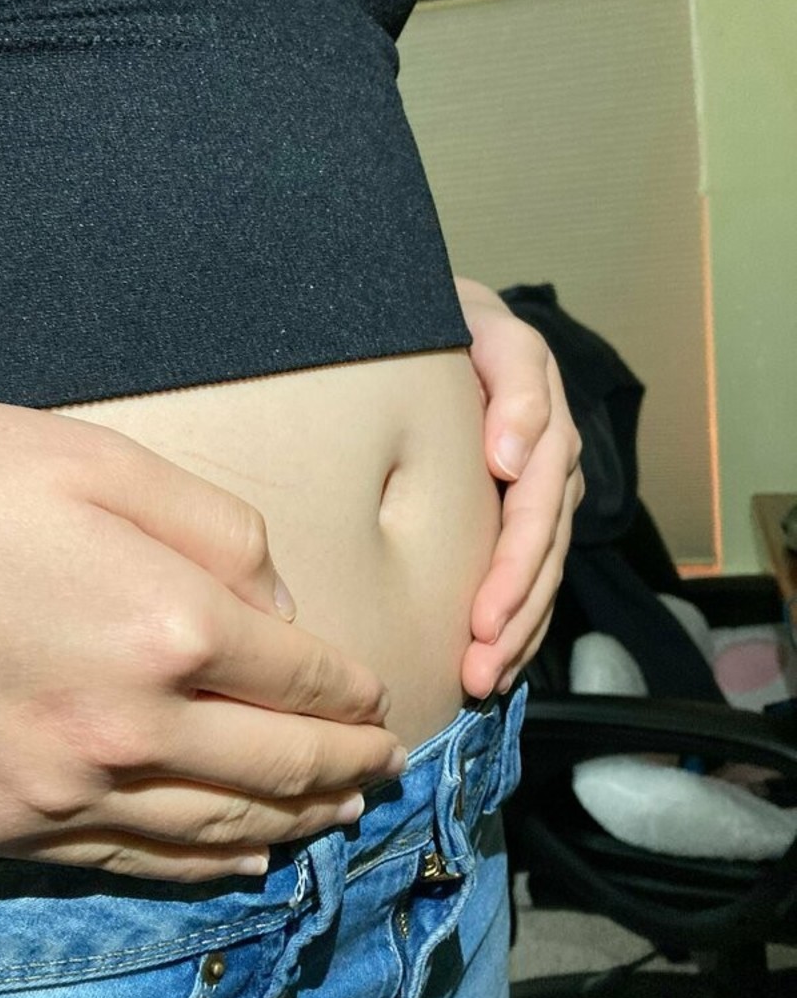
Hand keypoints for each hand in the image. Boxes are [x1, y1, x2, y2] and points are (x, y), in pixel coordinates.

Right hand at [0, 387, 402, 880]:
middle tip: (387, 766)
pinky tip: (238, 860)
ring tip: (338, 816)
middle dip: (348, 766)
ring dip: (293, 822)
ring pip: (214, 829)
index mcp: (168, 624)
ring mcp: (58, 792)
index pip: (300, 676)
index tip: (374, 693)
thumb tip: (277, 605)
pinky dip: (201, 866)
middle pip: (277, 765)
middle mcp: (129, 727)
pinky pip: (128, 864)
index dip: (349, 688)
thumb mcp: (99, 459)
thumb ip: (216, 532)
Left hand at [453, 279, 584, 698]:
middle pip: (543, 557)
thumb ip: (514, 387)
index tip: (482, 619)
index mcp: (545, 428)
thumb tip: (515, 459)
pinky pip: (528, 572)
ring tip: (482, 681)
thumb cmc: (457, 323)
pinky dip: (515, 621)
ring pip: (540, 575)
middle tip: (477, 670)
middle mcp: (550, 467)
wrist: (446, 317)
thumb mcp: (487, 329)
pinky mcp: (516, 508)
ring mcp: (538, 492)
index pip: (538, 513)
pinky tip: (494, 660)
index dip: (514, 570)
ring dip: (516, 634)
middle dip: (514, 620)